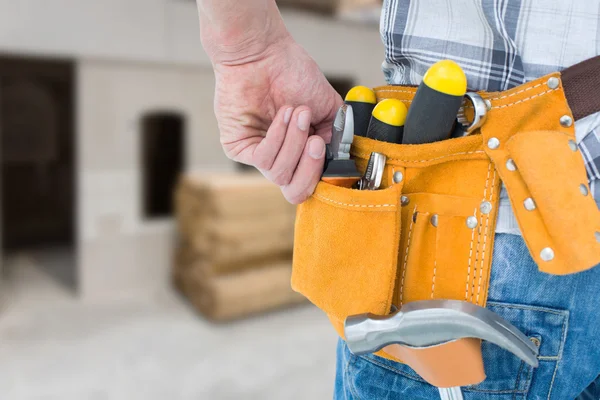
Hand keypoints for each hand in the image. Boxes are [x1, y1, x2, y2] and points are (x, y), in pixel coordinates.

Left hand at [213, 36, 342, 203]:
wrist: (265, 53)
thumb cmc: (293, 74)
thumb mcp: (326, 108)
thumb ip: (336, 136)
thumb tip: (339, 160)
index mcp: (301, 154)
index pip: (311, 185)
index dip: (323, 176)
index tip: (330, 152)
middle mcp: (281, 158)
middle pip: (295, 191)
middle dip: (310, 168)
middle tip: (316, 141)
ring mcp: (259, 155)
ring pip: (280, 174)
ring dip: (294, 142)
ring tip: (297, 113)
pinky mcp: (239, 148)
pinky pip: (263, 158)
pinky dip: (278, 137)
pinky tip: (282, 115)